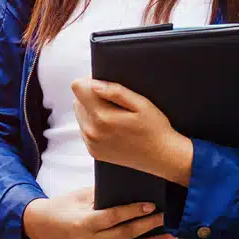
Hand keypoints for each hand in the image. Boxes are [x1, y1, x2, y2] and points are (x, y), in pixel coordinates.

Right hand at [23, 188, 177, 238]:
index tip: (152, 205)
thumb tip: (129, 188)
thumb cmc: (62, 206)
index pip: (113, 217)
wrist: (42, 227)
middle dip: (149, 226)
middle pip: (125, 234)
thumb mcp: (80, 195)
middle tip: (167, 217)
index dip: (133, 211)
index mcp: (84, 223)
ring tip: (170, 236)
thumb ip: (102, 194)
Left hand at [71, 78, 193, 184]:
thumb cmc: (154, 128)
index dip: (90, 81)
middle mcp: (92, 131)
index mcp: (102, 117)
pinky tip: (114, 127)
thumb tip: (94, 84)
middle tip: (115, 102)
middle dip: (91, 96)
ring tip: (116, 116)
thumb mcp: (141, 104)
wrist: (161, 157)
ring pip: (80, 115)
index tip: (105, 85)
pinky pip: (85, 129)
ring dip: (92, 111)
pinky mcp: (93, 151)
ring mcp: (91, 143)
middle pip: (77, 100)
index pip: (78, 87)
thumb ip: (116, 91)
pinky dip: (95, 124)